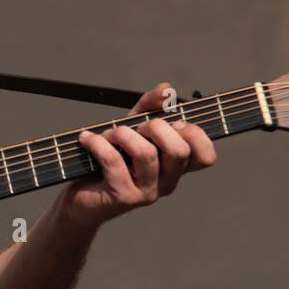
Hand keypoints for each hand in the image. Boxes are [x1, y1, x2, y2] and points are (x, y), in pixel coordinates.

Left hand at [61, 81, 217, 227]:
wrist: (82, 199)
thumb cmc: (111, 161)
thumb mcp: (133, 128)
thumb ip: (150, 107)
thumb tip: (167, 89)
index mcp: (176, 168)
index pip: (206, 156)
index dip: (194, 134)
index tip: (172, 123)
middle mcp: (167, 182)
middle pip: (179, 151)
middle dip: (156, 127)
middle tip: (137, 127)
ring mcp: (147, 193)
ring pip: (146, 154)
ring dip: (122, 134)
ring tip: (109, 134)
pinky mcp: (123, 197)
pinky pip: (113, 161)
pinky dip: (97, 143)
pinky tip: (88, 139)